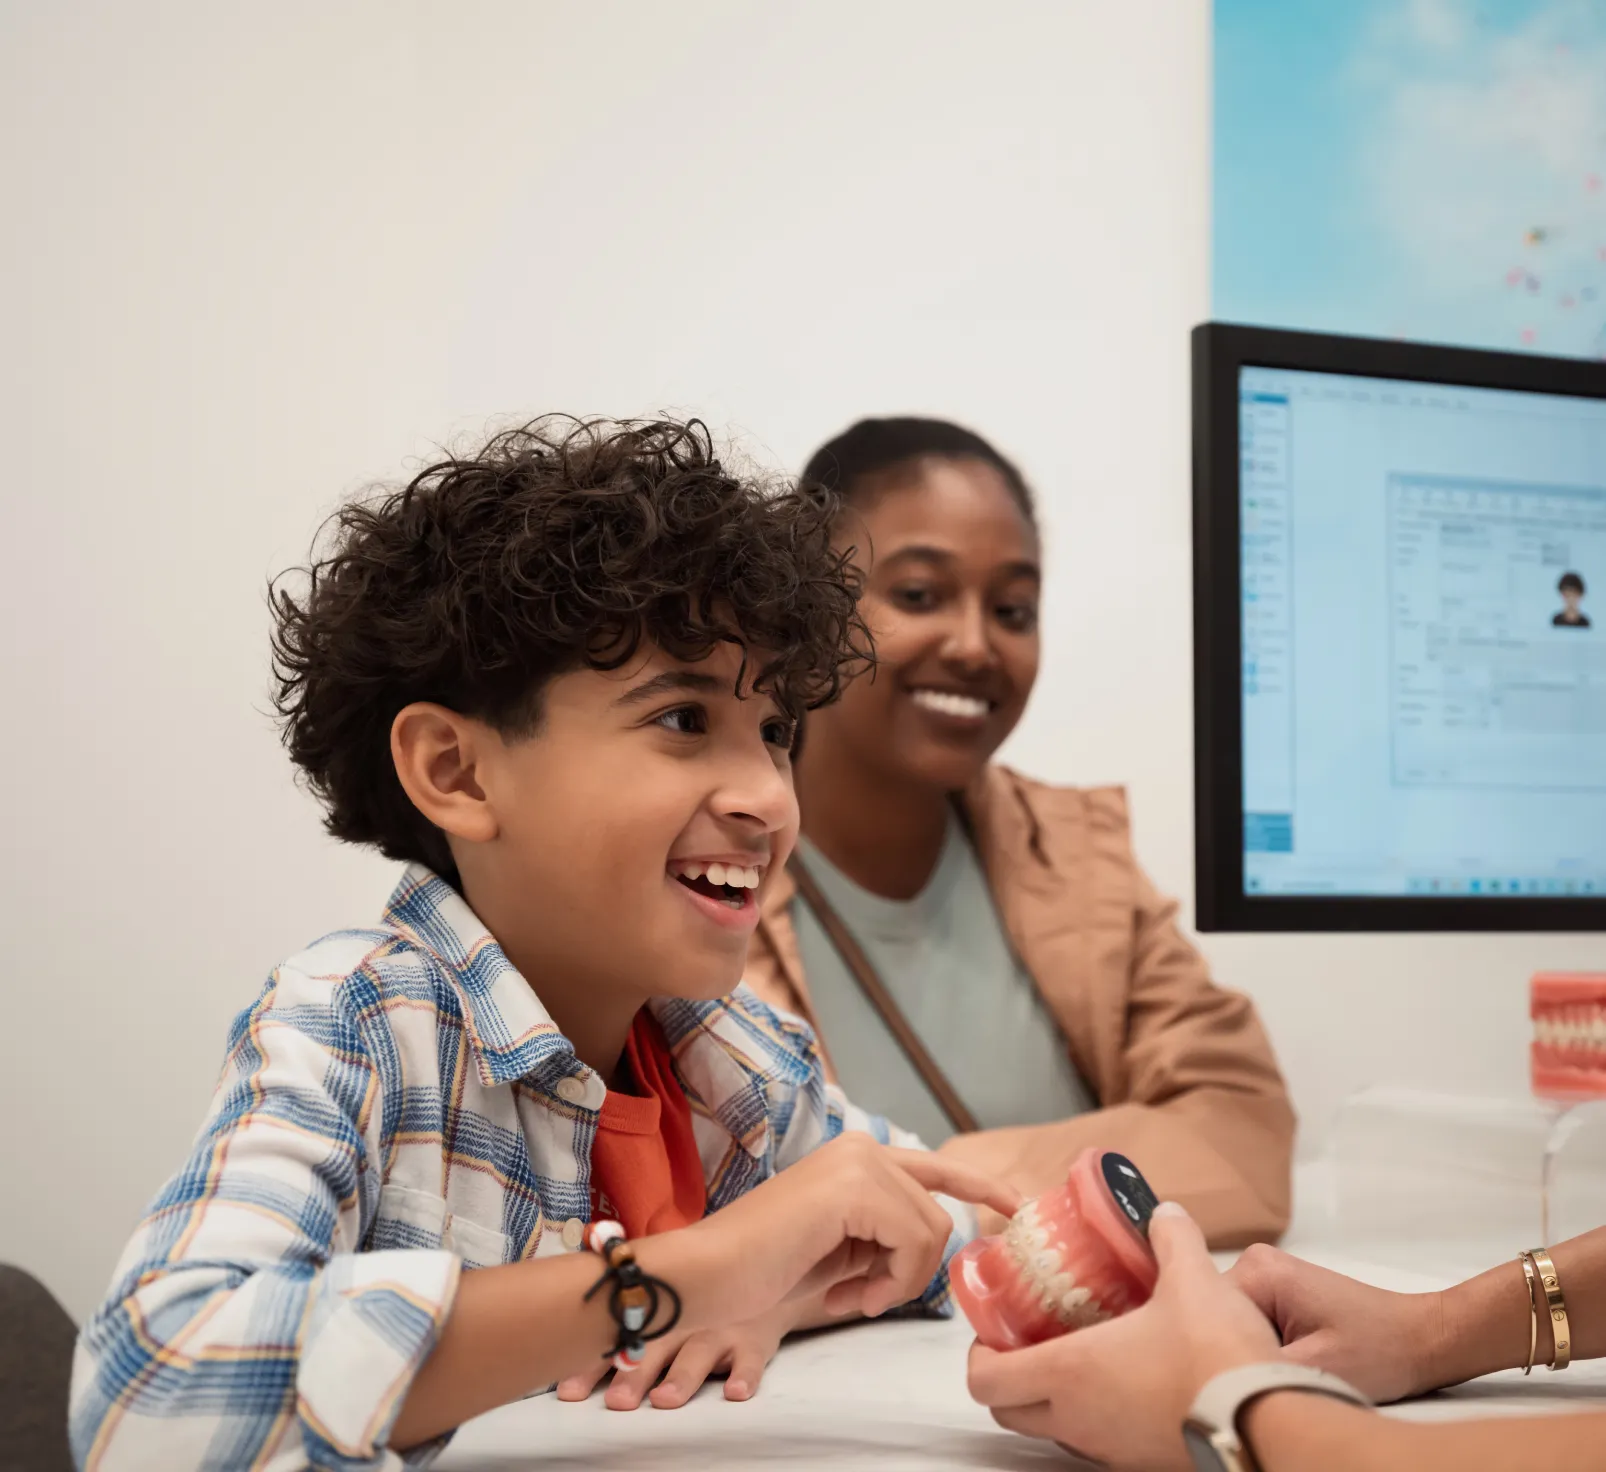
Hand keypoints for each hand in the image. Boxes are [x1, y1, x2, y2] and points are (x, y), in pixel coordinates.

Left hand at [556, 1299, 795, 1409]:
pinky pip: (751, 1360)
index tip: (567, 1391)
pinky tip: (735, 1391)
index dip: (592, 1366)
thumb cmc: (702, 1300)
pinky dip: (744, 1375)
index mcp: (658, 1315)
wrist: (761, 1276)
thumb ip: (630, 1324)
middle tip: (615, 1402)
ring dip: (682, 1377)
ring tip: (665, 1400)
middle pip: (654, 1350)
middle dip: (633, 1375)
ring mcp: (720, 1330)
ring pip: (699, 1355)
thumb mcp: (668, 1305)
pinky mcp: (752, 1342)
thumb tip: (570, 1345)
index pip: (618, 1341)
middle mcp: (685, 1322)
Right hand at [682, 1133, 1020, 1326]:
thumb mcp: (842, 1246)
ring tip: (851, 1296)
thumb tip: (934, 1241)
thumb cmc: (766, 1267)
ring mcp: (859, 1163)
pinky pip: (912, 1243)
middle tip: (864, 1298)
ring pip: (930, 1231)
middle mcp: (862, 1148)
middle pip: (936, 1214)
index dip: (980, 1185)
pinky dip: (891, 1281)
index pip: (935, 1168)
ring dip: (898, 1281)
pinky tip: (848, 1295)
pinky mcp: (855, 1189)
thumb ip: (884, 1233)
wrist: (711, 1272)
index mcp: (856, 1156)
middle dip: (912, 1270)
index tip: (1016, 1205)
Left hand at [967, 1202, 1279, 1470]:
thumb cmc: (1217, 1357)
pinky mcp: (1143, 1464)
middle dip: (1007, 1379)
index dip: (978, 1356)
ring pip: (1054, 1432)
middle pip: (1009, 1413)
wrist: (1271, 1424)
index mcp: (1071, 1372)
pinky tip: (1128, 1382)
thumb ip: (1171, 1238)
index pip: (986, 1381)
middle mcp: (1079, 1420)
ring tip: (1079, 1356)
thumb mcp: (1192, 1278)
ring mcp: (1110, 1449)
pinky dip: (1096, 1417)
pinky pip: (1099, 1445)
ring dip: (1052, 1400)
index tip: (993, 1332)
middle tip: (1027, 1342)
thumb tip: (1165, 1213)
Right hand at [1227, 1244, 1443, 1402]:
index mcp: (1258, 1270)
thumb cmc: (1379, 1350)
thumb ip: (1252, 1367)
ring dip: (1254, 1353)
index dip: (1220, 1354)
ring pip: (1232, 1325)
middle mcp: (1256, 1263)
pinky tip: (1293, 1363)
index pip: (1205, 1315)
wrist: (1421, 1339)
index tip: (1251, 1377)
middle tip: (1276, 1377)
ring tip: (1290, 1369)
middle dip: (1239, 1353)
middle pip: (1217, 1319)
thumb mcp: (1310, 1370)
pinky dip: (1266, 1349)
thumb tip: (1211, 1376)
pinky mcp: (1279, 1292)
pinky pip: (1251, 1324)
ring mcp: (1267, 1275)